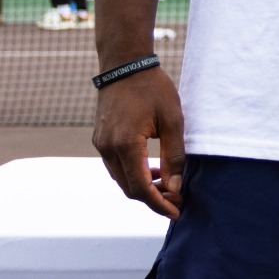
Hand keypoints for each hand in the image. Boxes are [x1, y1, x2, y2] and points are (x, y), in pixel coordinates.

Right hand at [92, 66, 185, 218]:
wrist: (125, 65)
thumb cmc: (153, 89)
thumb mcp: (173, 120)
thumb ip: (174, 156)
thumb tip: (174, 186)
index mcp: (126, 145)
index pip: (140, 188)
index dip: (159, 204)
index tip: (177, 212)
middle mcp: (107, 149)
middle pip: (129, 188)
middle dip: (153, 198)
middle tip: (177, 199)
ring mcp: (101, 145)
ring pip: (121, 179)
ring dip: (143, 187)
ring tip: (168, 185)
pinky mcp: (100, 139)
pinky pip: (116, 166)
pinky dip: (133, 173)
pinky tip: (152, 169)